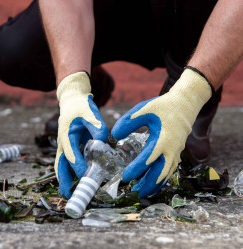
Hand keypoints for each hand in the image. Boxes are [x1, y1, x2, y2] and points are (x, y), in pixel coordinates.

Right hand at [55, 72, 108, 198]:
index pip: (71, 154)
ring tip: (68, 192)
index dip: (78, 166)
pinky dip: (69, 171)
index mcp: (66, 134)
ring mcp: (65, 144)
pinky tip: (75, 179)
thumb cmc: (82, 106)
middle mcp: (63, 142)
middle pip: (61, 163)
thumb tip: (103, 144)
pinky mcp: (69, 145)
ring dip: (64, 178)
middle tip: (68, 194)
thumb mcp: (91, 113)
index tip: (87, 176)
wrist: (73, 100)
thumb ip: (97, 127)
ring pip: (61, 164)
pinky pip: (67, 160)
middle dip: (64, 178)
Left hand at [111, 68, 211, 197]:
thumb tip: (114, 136)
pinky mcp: (177, 153)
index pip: (148, 158)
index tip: (125, 177)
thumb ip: (129, 121)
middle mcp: (171, 149)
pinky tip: (154, 183)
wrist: (183, 106)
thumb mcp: (144, 109)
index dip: (136, 169)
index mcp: (162, 139)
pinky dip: (162, 179)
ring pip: (166, 174)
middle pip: (160, 173)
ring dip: (155, 184)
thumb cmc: (162, 107)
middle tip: (134, 193)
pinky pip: (170, 170)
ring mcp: (176, 152)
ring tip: (142, 192)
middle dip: (147, 184)